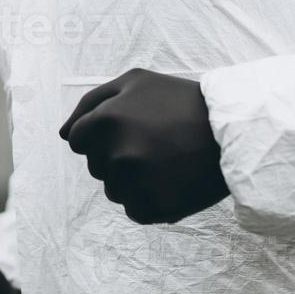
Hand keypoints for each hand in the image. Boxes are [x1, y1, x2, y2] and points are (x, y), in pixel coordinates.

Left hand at [60, 68, 228, 224]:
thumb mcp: (135, 82)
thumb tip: (63, 135)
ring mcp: (136, 183)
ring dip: (131, 180)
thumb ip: (91, 102)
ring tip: (164, 161)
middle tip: (152, 142)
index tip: (127, 130)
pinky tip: (170, 180)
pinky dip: (148, 200)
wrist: (231, 130)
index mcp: (106, 120)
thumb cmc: (180, 101)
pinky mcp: (156, 207)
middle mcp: (116, 153)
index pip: (76, 140)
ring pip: (113, 191)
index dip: (99, 134)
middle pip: (95, 166)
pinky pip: (134, 211)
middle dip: (115, 156)